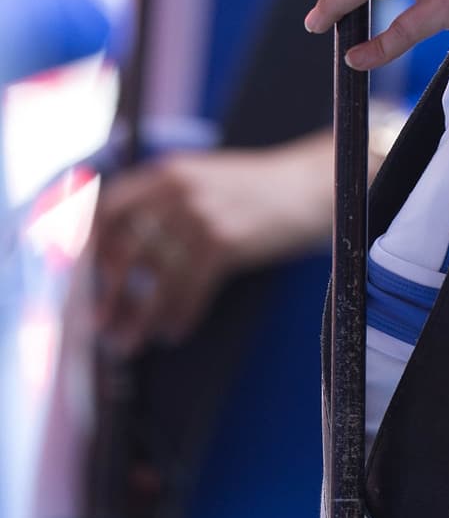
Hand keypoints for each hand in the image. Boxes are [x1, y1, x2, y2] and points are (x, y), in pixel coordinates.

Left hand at [92, 132, 331, 354]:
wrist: (306, 185)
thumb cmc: (251, 187)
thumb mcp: (202, 177)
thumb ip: (161, 201)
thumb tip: (113, 248)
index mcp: (166, 172)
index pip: (106, 210)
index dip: (84, 250)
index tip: (74, 283)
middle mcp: (178, 191)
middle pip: (123, 250)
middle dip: (103, 295)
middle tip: (94, 326)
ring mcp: (201, 216)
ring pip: (154, 279)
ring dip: (137, 318)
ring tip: (127, 344)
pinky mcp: (225, 242)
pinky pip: (190, 290)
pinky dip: (179, 317)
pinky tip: (173, 332)